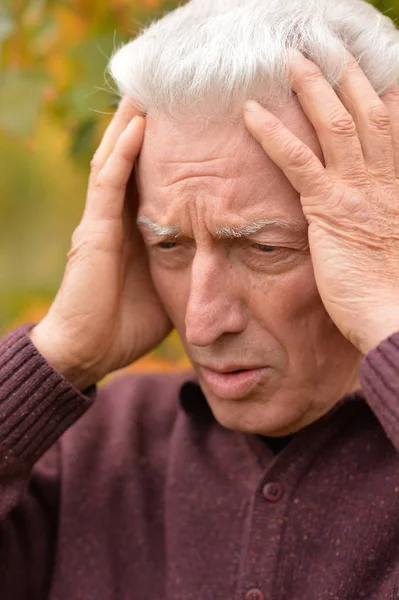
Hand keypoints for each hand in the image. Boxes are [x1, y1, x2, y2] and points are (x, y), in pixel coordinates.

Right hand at [30, 98, 171, 389]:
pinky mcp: (93, 232)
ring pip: (118, 158)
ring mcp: (102, 220)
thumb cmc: (129, 323)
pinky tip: (139, 124)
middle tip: (176, 88)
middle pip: (133, 158)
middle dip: (150, 122)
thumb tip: (229, 260)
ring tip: (154, 88)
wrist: (90, 350)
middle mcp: (117, 217)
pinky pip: (108, 184)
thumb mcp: (171, 287)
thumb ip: (190, 265)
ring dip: (134, 122)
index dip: (169, 147)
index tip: (197, 121)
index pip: (153, 176)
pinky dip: (124, 153)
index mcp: (136, 228)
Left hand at [243, 51, 398, 354]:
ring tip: (290, 59)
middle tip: (325, 44)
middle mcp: (384, 176)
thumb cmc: (392, 285)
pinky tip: (250, 114)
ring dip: (312, 87)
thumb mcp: (391, 234)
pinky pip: (298, 162)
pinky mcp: (330, 209)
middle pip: (365, 110)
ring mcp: (358, 189)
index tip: (363, 65)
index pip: (391, 121)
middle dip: (345, 73)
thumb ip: (380, 206)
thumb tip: (363, 199)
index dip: (376, 90)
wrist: (393, 314)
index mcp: (398, 180)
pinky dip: (273, 135)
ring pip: (334, 125)